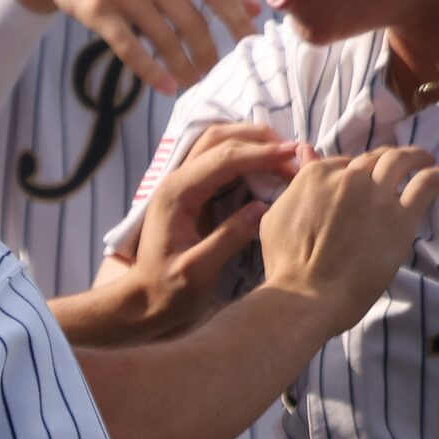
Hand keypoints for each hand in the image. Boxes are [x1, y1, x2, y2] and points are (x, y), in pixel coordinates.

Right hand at [6, 0, 263, 93]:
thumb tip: (254, 8)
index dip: (239, 24)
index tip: (252, 49)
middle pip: (194, 23)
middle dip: (210, 55)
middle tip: (217, 75)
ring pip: (165, 41)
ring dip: (184, 68)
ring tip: (193, 83)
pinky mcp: (99, 12)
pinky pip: (131, 50)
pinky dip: (152, 73)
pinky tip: (166, 88)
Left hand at [105, 124, 298, 338]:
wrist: (144, 299)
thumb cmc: (168, 290)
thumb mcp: (198, 271)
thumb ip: (228, 238)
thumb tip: (262, 209)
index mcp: (177, 194)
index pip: (222, 158)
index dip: (260, 153)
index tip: (294, 154)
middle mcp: (176, 180)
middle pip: (218, 139)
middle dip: (258, 140)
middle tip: (294, 153)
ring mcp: (182, 183)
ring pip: (217, 143)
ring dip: (251, 142)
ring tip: (284, 155)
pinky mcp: (191, 191)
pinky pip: (218, 159)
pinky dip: (244, 154)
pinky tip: (267, 165)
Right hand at [258, 147, 438, 335]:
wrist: (309, 293)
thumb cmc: (286, 264)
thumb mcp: (276, 216)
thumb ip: (296, 184)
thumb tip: (304, 154)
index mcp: (317, 175)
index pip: (344, 161)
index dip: (356, 169)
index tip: (364, 180)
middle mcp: (349, 176)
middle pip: (374, 158)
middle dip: (387, 159)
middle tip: (399, 165)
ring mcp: (377, 194)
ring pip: (402, 160)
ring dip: (416, 157)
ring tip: (426, 161)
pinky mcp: (401, 216)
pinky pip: (426, 184)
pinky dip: (437, 176)